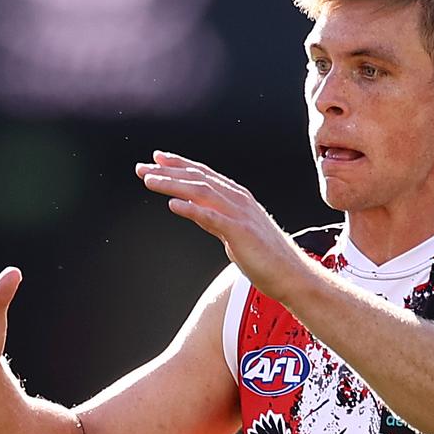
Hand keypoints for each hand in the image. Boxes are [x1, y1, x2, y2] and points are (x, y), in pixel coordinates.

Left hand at [136, 150, 311, 300]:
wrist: (291, 275)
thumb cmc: (265, 256)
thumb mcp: (233, 231)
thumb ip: (214, 217)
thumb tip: (192, 209)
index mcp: (237, 197)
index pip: (204, 174)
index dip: (179, 164)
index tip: (157, 158)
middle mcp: (238, 200)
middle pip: (197, 179)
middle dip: (168, 171)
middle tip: (142, 168)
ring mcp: (239, 215)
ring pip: (201, 192)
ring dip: (173, 184)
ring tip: (150, 181)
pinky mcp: (240, 232)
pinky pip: (212, 218)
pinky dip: (192, 209)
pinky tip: (174, 205)